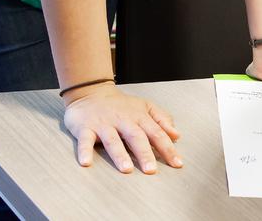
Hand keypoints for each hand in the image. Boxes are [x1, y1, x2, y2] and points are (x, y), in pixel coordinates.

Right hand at [62, 82, 181, 173]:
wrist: (91, 92)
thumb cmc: (121, 105)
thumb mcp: (145, 107)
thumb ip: (161, 120)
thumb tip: (176, 135)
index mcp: (140, 116)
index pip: (157, 133)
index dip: (167, 148)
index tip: (177, 164)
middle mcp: (123, 120)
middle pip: (136, 137)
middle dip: (145, 154)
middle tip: (151, 170)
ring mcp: (104, 124)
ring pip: (113, 140)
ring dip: (119, 154)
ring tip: (126, 169)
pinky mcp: (85, 128)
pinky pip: (85, 140)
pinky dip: (84, 151)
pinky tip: (86, 163)